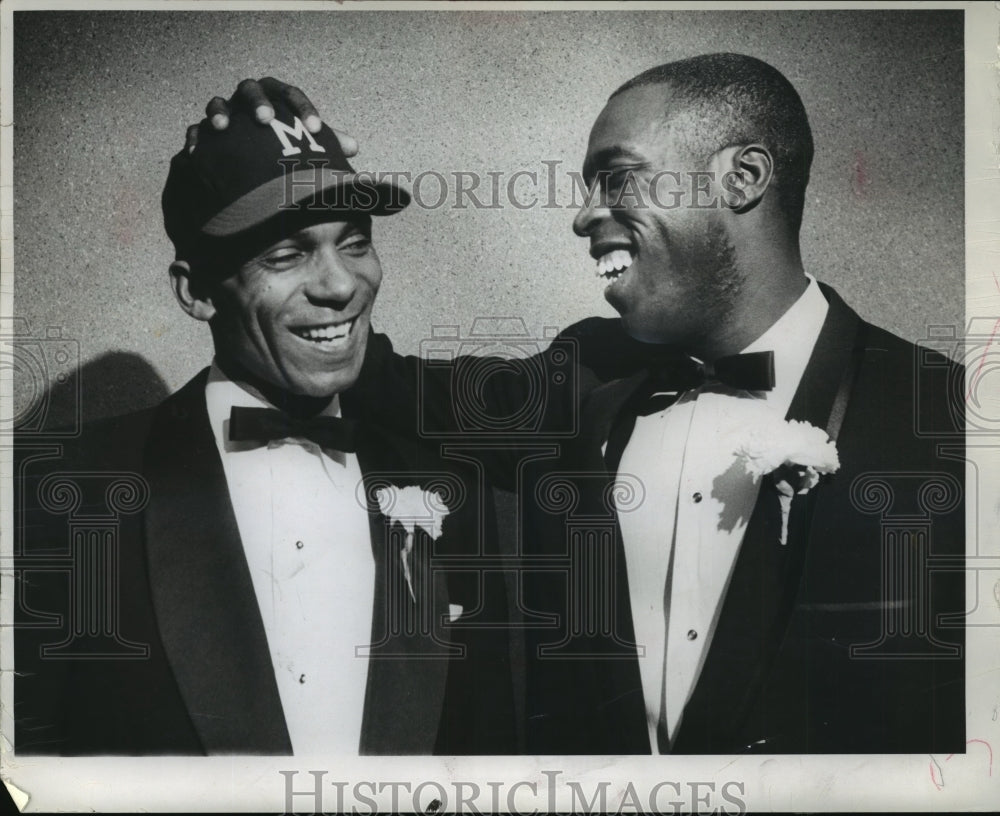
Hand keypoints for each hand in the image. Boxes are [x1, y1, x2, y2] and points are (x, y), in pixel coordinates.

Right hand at [183, 77, 358, 156]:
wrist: (249, 156)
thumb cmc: (281, 143)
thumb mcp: (302, 140)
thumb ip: (326, 141)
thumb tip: (352, 146)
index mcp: (275, 98)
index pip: (290, 94)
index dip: (302, 108)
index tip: (315, 128)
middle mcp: (248, 100)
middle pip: (252, 90)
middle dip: (258, 103)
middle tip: (267, 120)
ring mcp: (225, 113)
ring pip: (218, 104)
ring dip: (221, 113)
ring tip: (223, 128)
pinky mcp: (204, 131)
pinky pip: (196, 130)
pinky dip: (195, 138)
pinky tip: (195, 151)